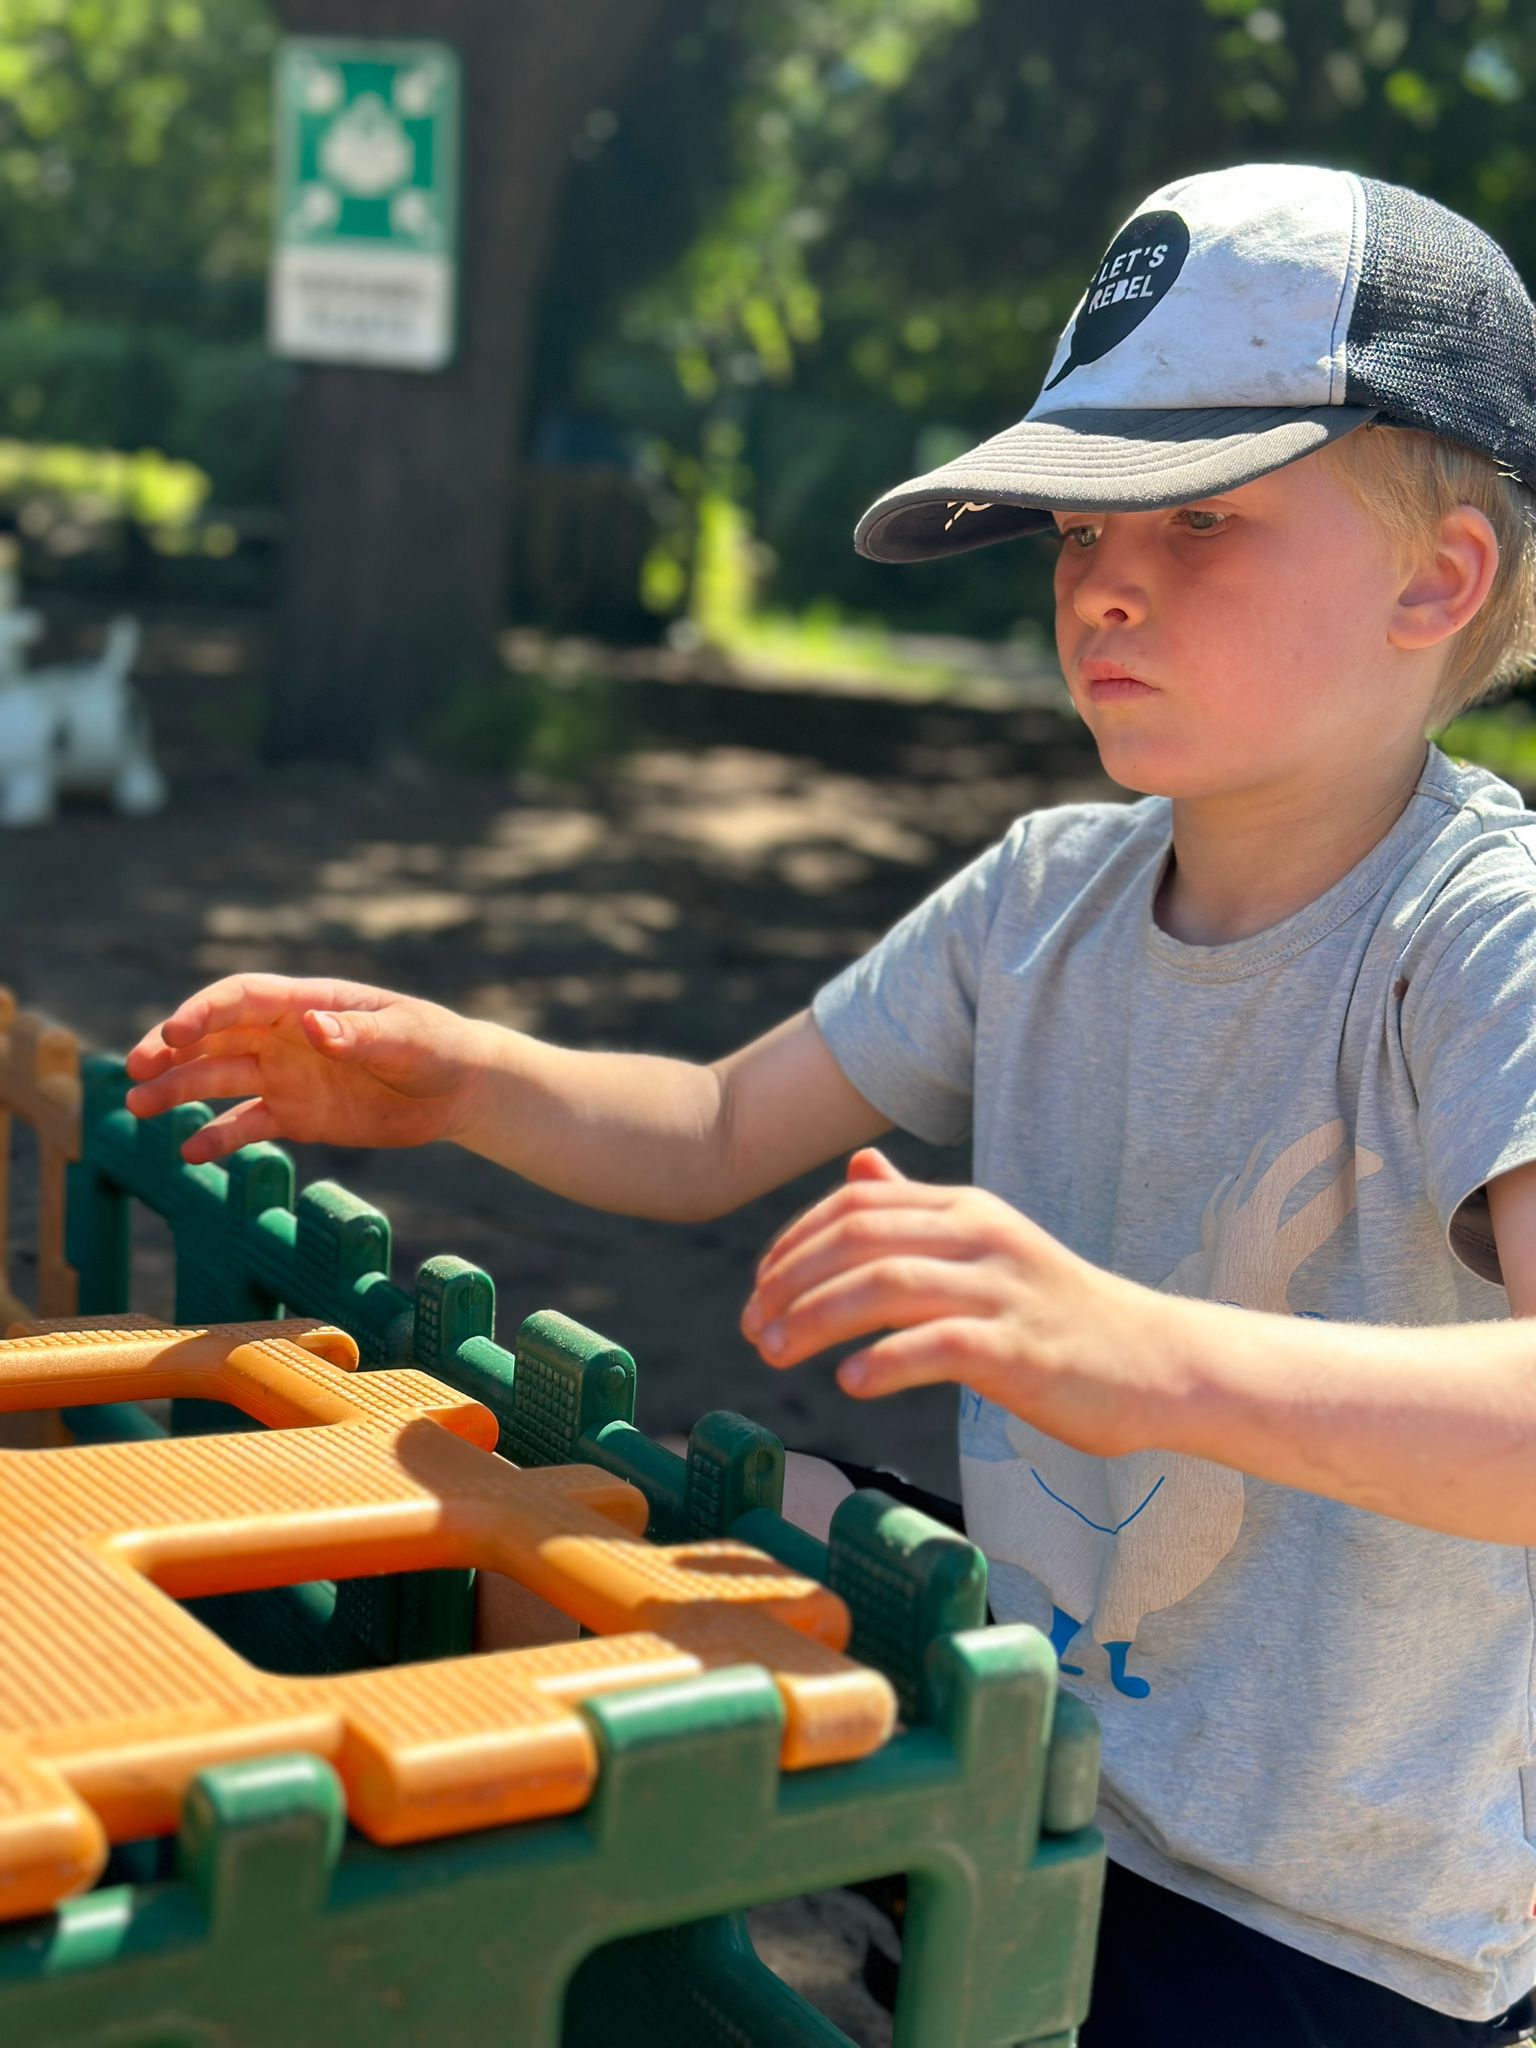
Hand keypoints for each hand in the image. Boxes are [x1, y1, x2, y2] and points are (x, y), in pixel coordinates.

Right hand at [124, 973, 487, 1163]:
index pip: (242, 998)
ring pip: (218, 1079)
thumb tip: (314, 1025)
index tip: (173, 1033)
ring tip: (138, 1108)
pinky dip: (217, 1138)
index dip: (204, 1012)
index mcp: (308, 1003)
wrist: (456, 1089)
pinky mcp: (294, 1114)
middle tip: (133, 1069)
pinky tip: (188, 1154)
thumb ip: (360, 1033)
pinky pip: (245, 1125)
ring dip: (177, 1090)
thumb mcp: (407, 1039)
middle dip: (171, 1049)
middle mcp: (286, 1036)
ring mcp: (286, 1075)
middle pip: (215, 1036)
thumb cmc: (436, 1047)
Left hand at [740, 1148, 1175, 1456]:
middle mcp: (980, 1238)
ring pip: (888, 1285)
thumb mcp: (987, 1246)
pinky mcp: (1022, 1348)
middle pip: (859, 1240)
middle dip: (791, 1281)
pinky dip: (886, 1361)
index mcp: (965, 1211)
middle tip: (752, 1327)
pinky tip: (849, 1382)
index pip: (855, 1206)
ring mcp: (1002, 1290)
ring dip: (817, 1318)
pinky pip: (940, 1345)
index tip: (759, 1287)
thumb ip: (917, 1212)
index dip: (794, 1243)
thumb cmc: (1059, 1312)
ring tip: (775, 1352)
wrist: (1156, 1361)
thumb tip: (855, 1170)